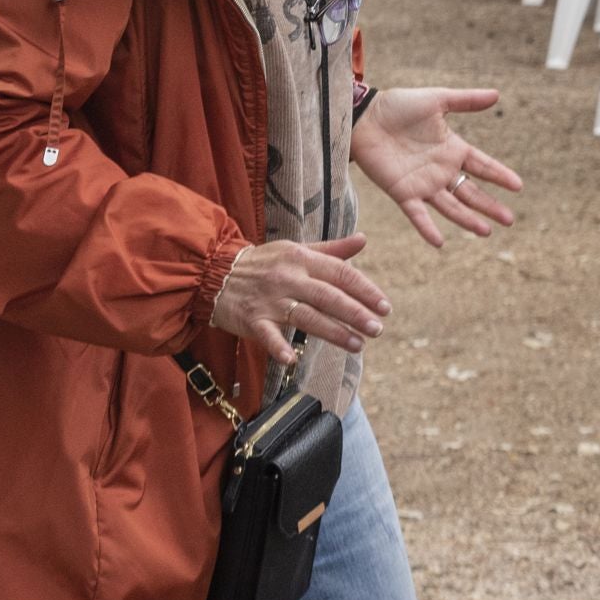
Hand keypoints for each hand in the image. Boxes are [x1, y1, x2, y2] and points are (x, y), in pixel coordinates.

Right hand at [209, 236, 386, 368]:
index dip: (365, 290)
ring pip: (306, 317)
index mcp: (302, 259)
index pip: (341, 274)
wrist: (214, 272)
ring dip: (333, 332)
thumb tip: (364, 240)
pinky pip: (266, 335)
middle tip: (378, 329)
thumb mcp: (297, 250)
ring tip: (358, 345)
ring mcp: (270, 300)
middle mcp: (289, 278)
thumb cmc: (264, 263)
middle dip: (356, 314)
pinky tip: (292, 360)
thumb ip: (332, 250)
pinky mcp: (251, 319)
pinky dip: (278, 347)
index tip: (385, 306)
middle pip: (329, 297)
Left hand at [352, 87, 520, 247]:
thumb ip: (466, 101)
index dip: (500, 175)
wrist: (364, 116)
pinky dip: (427, 228)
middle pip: (471, 192)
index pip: (483, 166)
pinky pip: (417, 215)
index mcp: (452, 149)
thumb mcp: (437, 100)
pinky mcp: (402, 192)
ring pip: (451, 207)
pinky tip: (439, 242)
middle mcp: (441, 170)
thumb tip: (497, 95)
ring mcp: (423, 184)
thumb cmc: (398, 106)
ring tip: (486, 232)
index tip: (518, 186)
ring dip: (468, 220)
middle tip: (509, 220)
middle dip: (490, 206)